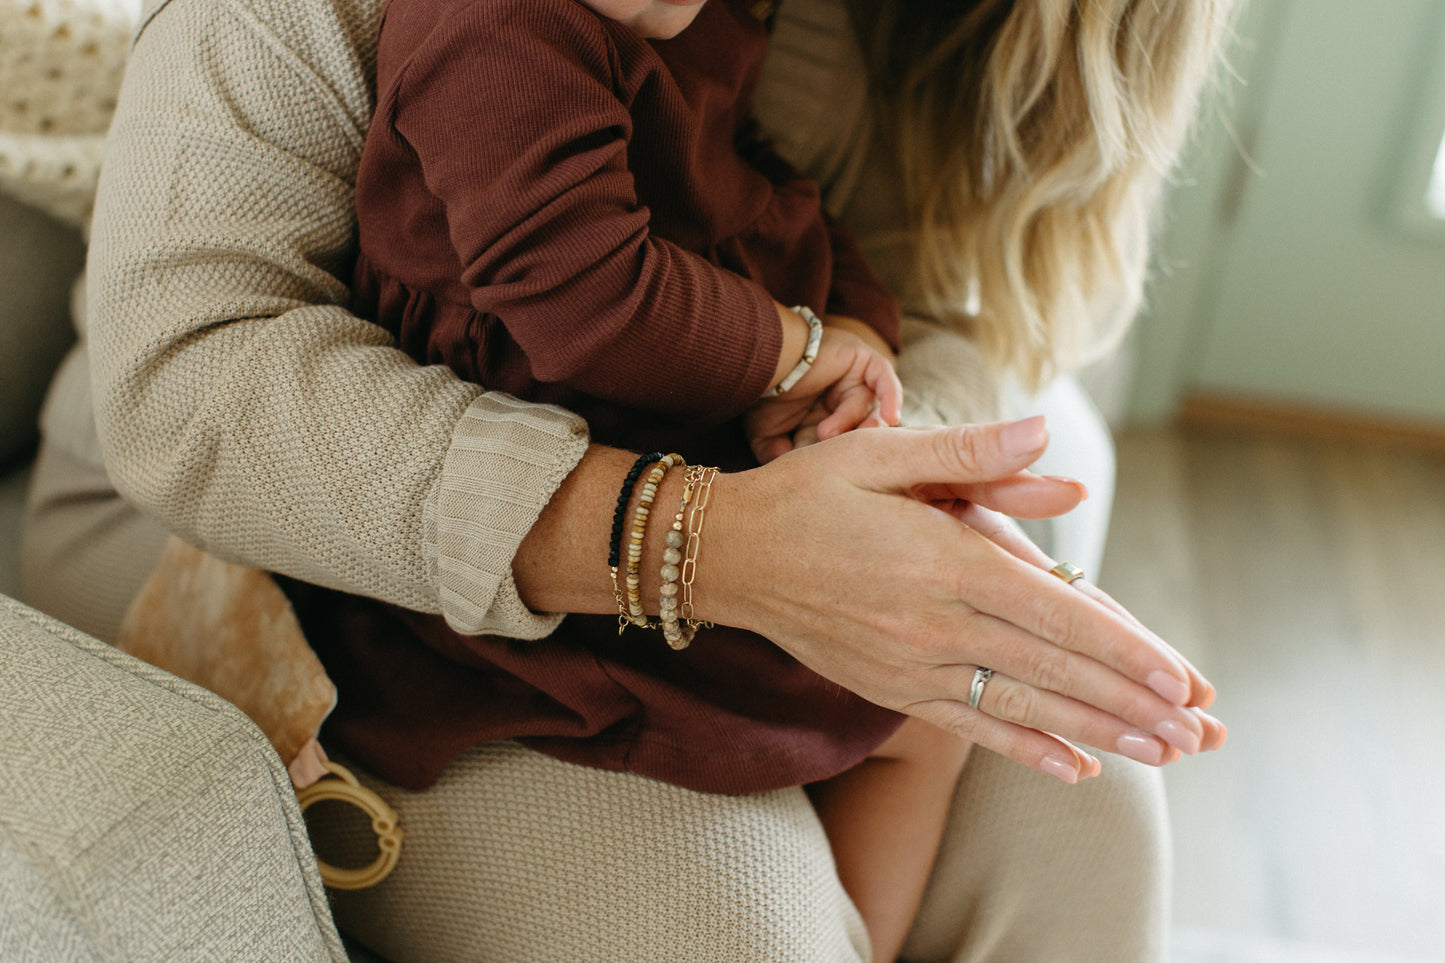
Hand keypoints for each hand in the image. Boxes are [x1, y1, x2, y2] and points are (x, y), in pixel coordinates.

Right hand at [701, 417, 1223, 782]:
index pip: (1055, 613)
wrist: (727, 556)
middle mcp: (933, 624)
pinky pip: (969, 728)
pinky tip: (1075, 771)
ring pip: (1022, 708)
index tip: (1181, 677)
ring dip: (1098, 734)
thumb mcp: (881, 454)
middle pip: (1053, 670)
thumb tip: (1044, 435)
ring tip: (1162, 754)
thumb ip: (969, 453)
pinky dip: (1025, 751)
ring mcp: (911, 667)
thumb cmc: (807, 493)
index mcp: (942, 561)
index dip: (1124, 648)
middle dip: (1133, 702)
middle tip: (1199, 727)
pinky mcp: (891, 691)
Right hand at [744, 326, 902, 463]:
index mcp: (826, 417)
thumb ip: (779, 455)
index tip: (823, 469)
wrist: (761, 362)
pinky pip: (886, 380)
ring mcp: (854, 379)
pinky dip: (891, 398)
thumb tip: (794, 475)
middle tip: (829, 450)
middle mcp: (842, 399)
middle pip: (864, 427)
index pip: (848, 443)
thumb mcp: (767, 435)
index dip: (840, 457)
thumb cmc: (762, 396)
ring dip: (850, 422)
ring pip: (869, 408)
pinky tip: (892, 416)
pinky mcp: (862, 361)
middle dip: (849, 441)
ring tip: (825, 432)